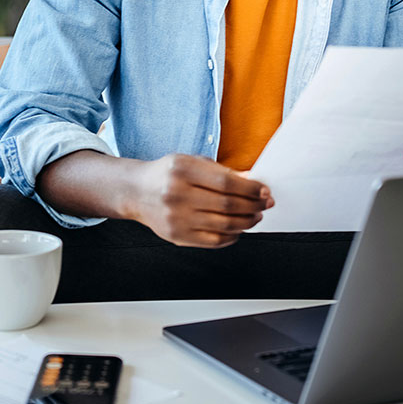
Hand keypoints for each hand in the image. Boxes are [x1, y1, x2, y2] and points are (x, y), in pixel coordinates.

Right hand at [130, 154, 274, 248]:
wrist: (137, 192)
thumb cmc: (169, 174)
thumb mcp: (192, 162)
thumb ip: (221, 171)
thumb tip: (252, 182)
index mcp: (183, 171)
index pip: (226, 183)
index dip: (250, 189)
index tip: (264, 191)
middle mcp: (177, 195)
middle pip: (227, 205)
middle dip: (254, 205)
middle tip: (265, 204)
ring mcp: (176, 218)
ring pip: (224, 225)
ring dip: (247, 222)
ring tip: (255, 216)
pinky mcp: (177, 236)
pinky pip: (213, 241)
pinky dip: (231, 236)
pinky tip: (238, 229)